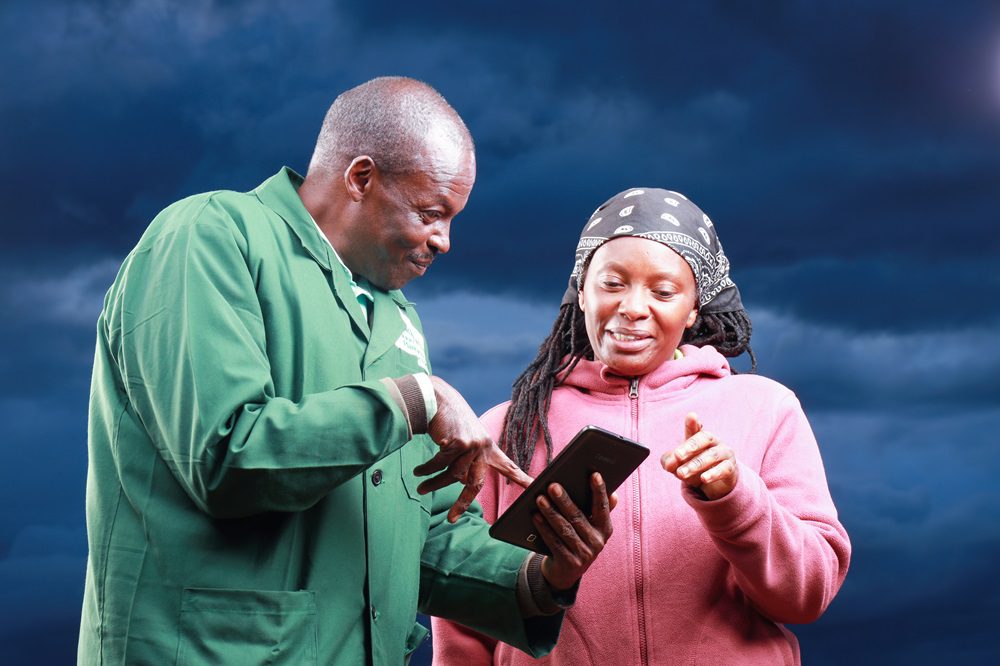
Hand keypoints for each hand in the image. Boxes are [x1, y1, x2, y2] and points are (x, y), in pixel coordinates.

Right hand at [413, 376, 532, 522]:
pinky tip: (419, 472)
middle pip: (475, 484)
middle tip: (451, 518)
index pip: (507, 465)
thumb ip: (468, 460)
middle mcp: (483, 447)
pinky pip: (439, 465)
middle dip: (462, 503)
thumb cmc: (451, 421)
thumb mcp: (466, 440)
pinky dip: (427, 470)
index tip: (533, 486)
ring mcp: (471, 445)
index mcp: (488, 447)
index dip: (520, 477)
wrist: (438, 399)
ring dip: (433, 483)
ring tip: (421, 487)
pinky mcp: (457, 443)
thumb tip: (462, 483)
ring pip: (451, 475)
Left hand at [536, 473, 617, 590]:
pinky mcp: (570, 563)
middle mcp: (597, 542)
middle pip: (578, 517)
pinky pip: (555, 542)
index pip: (603, 507)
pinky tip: (536, 516)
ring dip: (551, 513)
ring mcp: (584, 554)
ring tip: (539, 499)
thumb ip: (599, 510)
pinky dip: (544, 528)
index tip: (594, 474)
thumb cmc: (578, 539)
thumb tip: (614, 494)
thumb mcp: (591, 527)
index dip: (599, 491)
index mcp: (605, 529)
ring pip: (564, 529)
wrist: (566, 572)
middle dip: (564, 500)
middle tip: (553, 486)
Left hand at [660, 412, 738, 499]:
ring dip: (695, 465)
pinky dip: (713, 474)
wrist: (713, 484)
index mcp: (699, 437)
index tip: (691, 416)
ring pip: (712, 455)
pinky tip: (704, 478)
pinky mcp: (730, 467)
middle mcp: (713, 441)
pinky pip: (724, 469)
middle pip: (705, 438)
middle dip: (690, 446)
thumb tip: (668, 464)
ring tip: (681, 473)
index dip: (693, 423)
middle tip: (677, 455)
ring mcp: (724, 453)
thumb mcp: (678, 464)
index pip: (695, 428)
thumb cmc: (693, 467)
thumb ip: (670, 462)